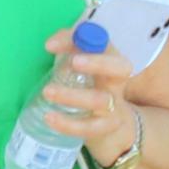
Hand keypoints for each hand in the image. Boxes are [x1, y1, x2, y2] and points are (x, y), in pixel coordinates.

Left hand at [29, 23, 139, 154]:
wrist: (110, 124)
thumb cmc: (90, 86)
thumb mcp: (80, 63)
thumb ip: (67, 45)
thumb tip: (51, 44)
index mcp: (112, 63)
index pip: (106, 46)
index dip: (85, 41)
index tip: (54, 45)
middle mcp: (117, 82)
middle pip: (121, 69)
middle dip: (98, 63)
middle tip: (73, 61)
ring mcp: (114, 106)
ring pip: (101, 100)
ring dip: (73, 95)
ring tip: (47, 91)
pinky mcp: (104, 128)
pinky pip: (90, 127)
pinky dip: (68, 124)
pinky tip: (50, 117)